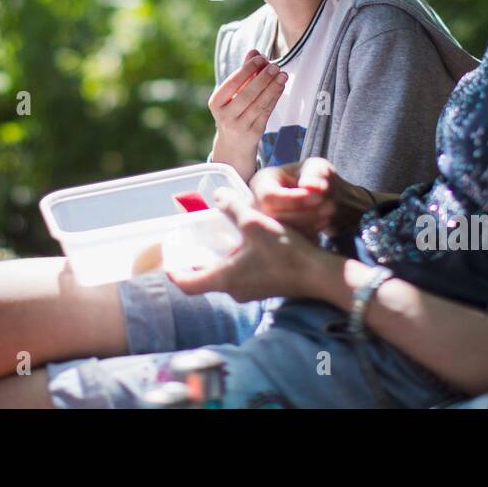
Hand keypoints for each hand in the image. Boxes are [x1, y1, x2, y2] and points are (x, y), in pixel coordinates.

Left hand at [166, 187, 335, 303]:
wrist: (319, 274)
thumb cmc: (284, 251)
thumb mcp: (253, 222)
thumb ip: (232, 207)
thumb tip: (217, 195)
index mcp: (225, 279)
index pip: (187, 284)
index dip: (174, 272)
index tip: (168, 260)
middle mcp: (235, 290)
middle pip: (205, 278)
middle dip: (198, 261)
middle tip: (194, 241)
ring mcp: (252, 290)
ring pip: (226, 276)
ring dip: (220, 258)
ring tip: (220, 236)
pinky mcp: (266, 287)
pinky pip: (242, 275)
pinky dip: (237, 260)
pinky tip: (246, 242)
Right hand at [208, 49, 286, 177]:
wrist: (233, 144)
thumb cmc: (233, 111)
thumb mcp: (233, 93)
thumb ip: (244, 72)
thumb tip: (254, 51)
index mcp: (216, 102)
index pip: (232, 83)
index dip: (248, 69)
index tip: (261, 57)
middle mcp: (224, 116)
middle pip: (246, 94)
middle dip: (262, 78)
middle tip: (275, 66)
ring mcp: (239, 126)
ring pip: (259, 104)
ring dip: (272, 88)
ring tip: (282, 74)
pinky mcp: (253, 133)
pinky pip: (266, 112)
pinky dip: (274, 98)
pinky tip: (281, 87)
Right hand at [249, 157, 339, 239]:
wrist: (322, 197)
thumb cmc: (314, 177)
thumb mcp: (316, 167)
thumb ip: (314, 173)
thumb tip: (308, 186)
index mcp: (262, 183)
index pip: (269, 196)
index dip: (293, 200)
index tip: (318, 197)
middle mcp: (258, 205)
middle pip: (275, 216)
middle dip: (305, 213)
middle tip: (329, 206)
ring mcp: (267, 224)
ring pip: (283, 232)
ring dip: (310, 224)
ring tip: (330, 211)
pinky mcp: (279, 237)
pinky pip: (291, 242)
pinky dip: (310, 235)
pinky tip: (323, 223)